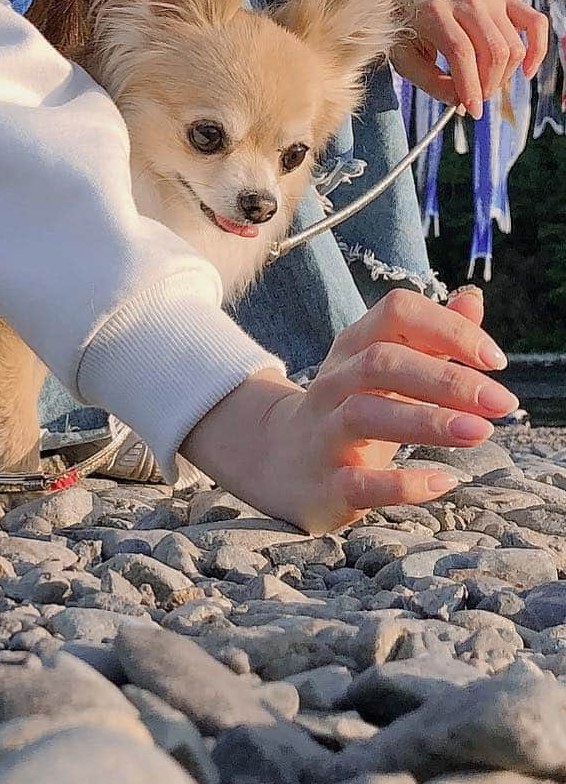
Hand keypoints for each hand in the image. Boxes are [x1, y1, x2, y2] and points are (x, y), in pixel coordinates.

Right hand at [180, 287, 517, 534]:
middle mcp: (334, 384)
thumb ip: (431, 337)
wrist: (282, 463)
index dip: (448, 328)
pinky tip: (444, 481)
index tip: (494, 360)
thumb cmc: (351, 410)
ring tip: (480, 432)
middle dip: (447, 380)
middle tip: (502, 402)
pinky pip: (360, 483)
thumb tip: (472, 299)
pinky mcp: (326, 484)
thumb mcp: (387, 369)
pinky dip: (403, 484)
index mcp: (353, 348)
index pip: (396, 313)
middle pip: (381, 362)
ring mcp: (325, 433)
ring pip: (365, 415)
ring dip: (428, 422)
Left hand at [392, 0, 548, 118]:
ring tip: (485, 84)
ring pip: (512, 46)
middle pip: (493, 52)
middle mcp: (466, 0)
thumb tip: (462, 102)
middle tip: (475, 100)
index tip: (472, 111)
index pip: (462, 53)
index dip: (470, 86)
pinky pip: (535, 24)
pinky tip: (525, 72)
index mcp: (435, 13)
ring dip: (503, 76)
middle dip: (487, 85)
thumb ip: (431, 83)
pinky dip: (536, 50)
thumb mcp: (406, 61)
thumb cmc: (410, 33)